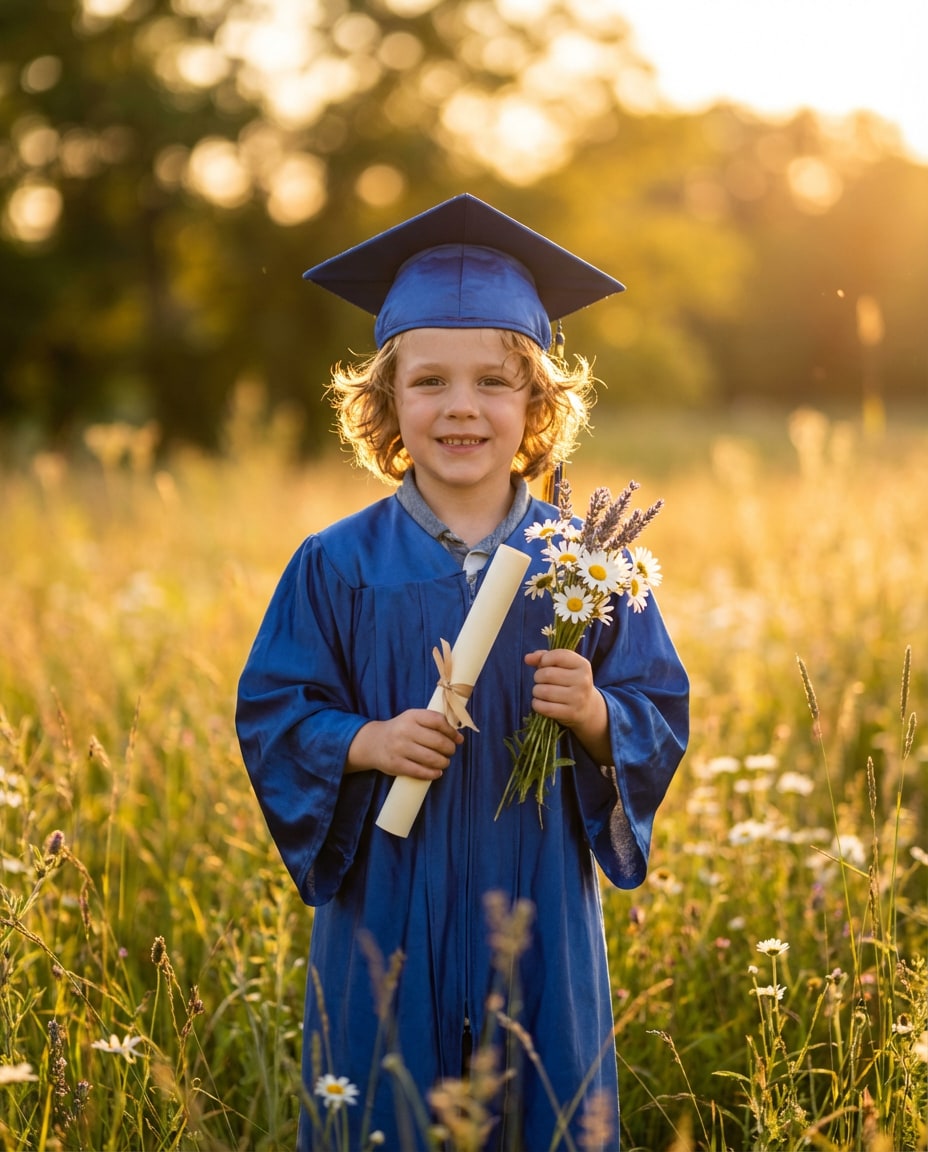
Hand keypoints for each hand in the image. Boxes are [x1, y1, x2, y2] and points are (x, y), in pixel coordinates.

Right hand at [346, 709, 463, 779]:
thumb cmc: (400, 730)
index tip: (458, 738)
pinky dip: (433, 773)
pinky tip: (437, 772)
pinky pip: (420, 771)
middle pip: (438, 741)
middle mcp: (405, 730)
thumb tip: (458, 736)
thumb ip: (432, 722)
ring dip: (444, 762)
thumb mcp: (412, 719)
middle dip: (450, 748)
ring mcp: (400, 748)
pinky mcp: (396, 764)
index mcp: (412, 716)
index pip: (438, 721)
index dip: (452, 731)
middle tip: (451, 751)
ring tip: (445, 762)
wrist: (373, 743)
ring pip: (431, 758)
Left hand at [524, 649, 610, 764]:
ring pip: (541, 690)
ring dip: (537, 693)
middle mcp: (583, 680)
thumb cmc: (572, 685)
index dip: (543, 660)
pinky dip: (538, 706)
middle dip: (538, 679)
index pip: (556, 655)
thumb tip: (528, 658)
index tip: (543, 666)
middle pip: (544, 674)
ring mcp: (578, 698)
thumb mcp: (565, 669)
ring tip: (544, 695)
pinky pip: (542, 707)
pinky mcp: (570, 714)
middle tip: (544, 684)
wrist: (591, 712)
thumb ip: (545, 658)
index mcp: (583, 664)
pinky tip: (542, 706)